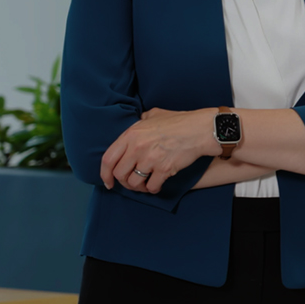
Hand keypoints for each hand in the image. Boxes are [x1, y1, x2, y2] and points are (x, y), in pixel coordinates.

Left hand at [101, 108, 216, 193]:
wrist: (200, 129)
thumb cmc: (179, 121)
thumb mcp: (154, 115)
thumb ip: (140, 121)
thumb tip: (135, 126)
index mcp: (131, 134)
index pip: (108, 159)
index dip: (105, 174)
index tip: (108, 182)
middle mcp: (137, 147)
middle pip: (119, 174)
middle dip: (124, 182)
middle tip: (133, 182)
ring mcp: (150, 159)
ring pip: (134, 183)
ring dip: (139, 187)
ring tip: (146, 184)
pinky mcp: (164, 169)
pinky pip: (151, 187)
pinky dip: (153, 189)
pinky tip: (157, 185)